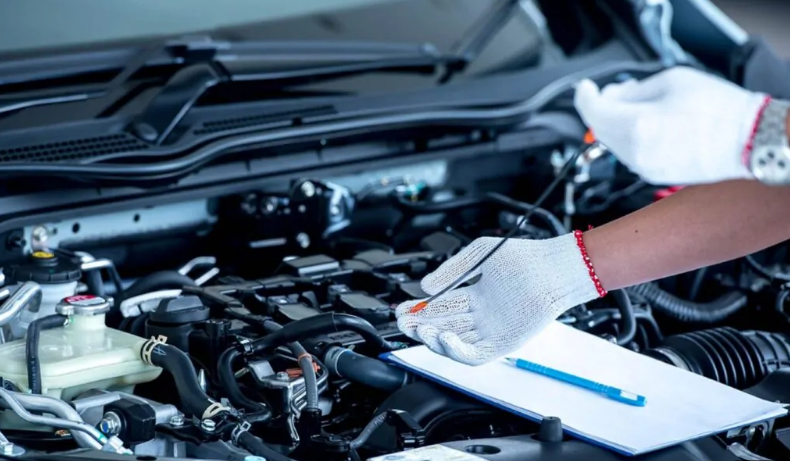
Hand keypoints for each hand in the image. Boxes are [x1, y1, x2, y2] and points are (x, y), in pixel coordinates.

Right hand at [394, 232, 601, 364]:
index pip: (443, 307)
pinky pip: (475, 354)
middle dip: (420, 325)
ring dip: (434, 339)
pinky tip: (443, 338)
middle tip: (402, 322)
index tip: (402, 308)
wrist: (553, 267)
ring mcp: (493, 330)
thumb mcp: (480, 256)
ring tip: (419, 328)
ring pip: (456, 343)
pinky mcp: (504, 342)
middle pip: (444, 326)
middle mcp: (484, 315)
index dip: (421, 309)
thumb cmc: (526, 257)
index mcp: (478, 296)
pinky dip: (457, 350)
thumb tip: (425, 286)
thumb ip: (452, 270)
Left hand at [574, 66, 767, 184]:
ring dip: (617, 124)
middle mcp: (635, 153)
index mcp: (637, 126)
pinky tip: (651, 125)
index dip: (584, 96)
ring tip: (643, 107)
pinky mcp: (653, 176)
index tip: (585, 88)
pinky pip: (629, 154)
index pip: (593, 111)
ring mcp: (644, 168)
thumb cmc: (718, 109)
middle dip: (603, 109)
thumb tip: (611, 95)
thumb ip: (632, 90)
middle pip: (600, 129)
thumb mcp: (671, 81)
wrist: (748, 139)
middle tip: (617, 92)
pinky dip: (630, 138)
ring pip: (613, 143)